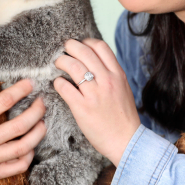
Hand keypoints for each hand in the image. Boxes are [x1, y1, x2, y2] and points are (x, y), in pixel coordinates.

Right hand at [0, 77, 45, 184]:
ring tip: (42, 122)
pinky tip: (31, 147)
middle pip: (22, 123)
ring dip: (39, 132)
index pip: (4, 101)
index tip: (29, 83)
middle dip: (37, 110)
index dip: (21, 89)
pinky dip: (29, 156)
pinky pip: (19, 166)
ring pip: (25, 145)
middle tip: (42, 102)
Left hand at [54, 39, 139, 166]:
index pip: (101, 47)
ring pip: (73, 66)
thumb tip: (95, 63)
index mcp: (118, 75)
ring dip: (61, 61)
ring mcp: (95, 94)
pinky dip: (58, 82)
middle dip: (70, 46)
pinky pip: (65, 88)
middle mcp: (107, 81)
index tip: (79, 44)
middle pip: (84, 52)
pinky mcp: (83, 108)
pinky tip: (57, 83)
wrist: (127, 142)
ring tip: (57, 63)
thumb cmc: (124, 117)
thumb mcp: (123, 89)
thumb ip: (111, 75)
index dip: (86, 42)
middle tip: (63, 48)